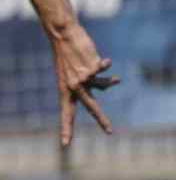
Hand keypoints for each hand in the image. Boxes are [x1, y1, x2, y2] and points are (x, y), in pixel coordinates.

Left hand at [51, 24, 119, 145]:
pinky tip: (107, 62)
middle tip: (110, 132)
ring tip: (118, 80)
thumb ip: (88, 84)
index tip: (64, 144)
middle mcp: (72, 86)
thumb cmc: (68, 55)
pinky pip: (104, 70)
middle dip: (101, 119)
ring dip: (111, 82)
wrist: (62, 35)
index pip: (66, 113)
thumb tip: (105, 90)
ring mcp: (80, 78)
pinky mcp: (88, 68)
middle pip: (89, 107)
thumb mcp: (75, 73)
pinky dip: (106, 65)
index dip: (66, 128)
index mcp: (65, 90)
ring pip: (103, 87)